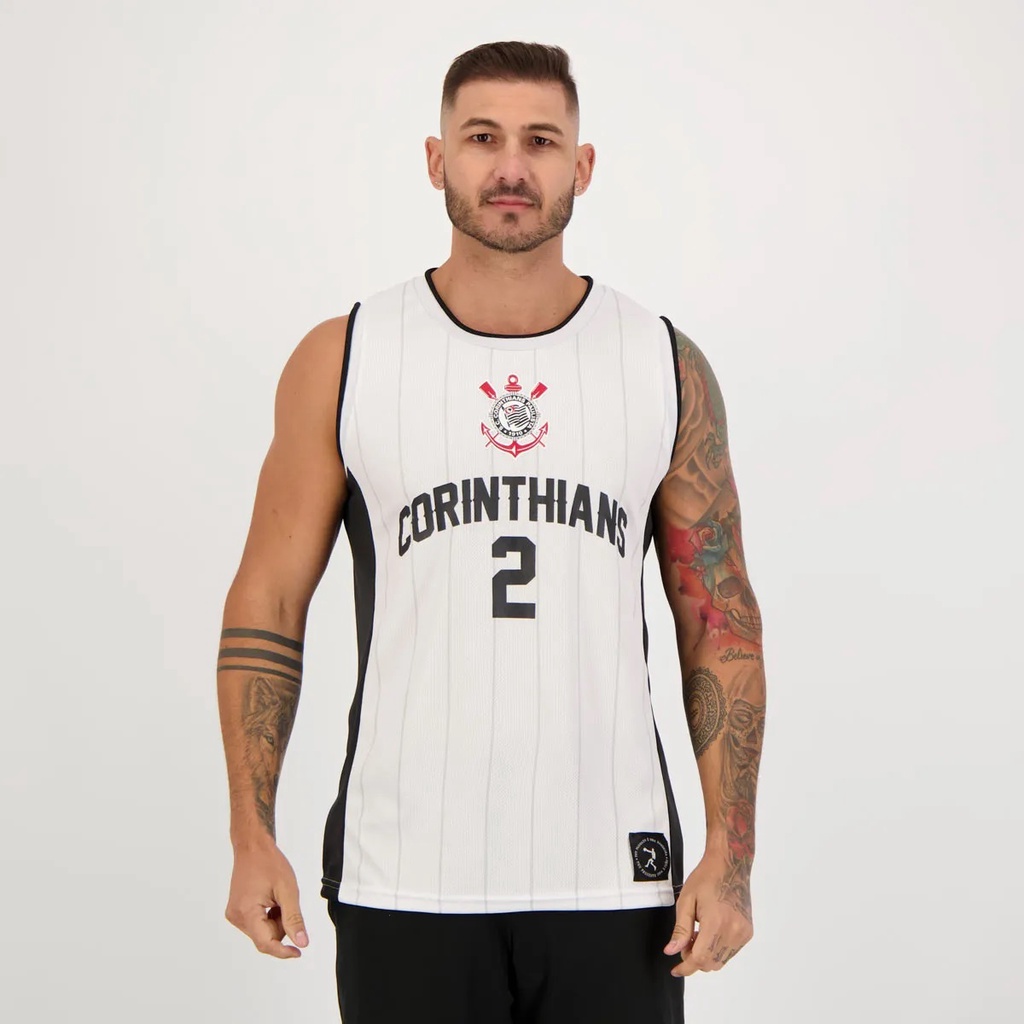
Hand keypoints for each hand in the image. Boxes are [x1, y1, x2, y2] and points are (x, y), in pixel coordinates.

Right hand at [224, 837, 309, 958]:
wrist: (253, 846)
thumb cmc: (269, 863)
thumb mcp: (287, 890)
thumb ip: (294, 918)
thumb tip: (301, 943)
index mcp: (246, 912)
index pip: (266, 943)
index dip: (283, 951)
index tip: (299, 951)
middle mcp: (236, 917)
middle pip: (265, 938)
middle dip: (280, 926)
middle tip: (286, 903)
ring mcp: (234, 914)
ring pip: (261, 932)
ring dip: (275, 921)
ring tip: (277, 898)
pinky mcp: (236, 911)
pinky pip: (256, 924)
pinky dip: (268, 917)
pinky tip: (270, 900)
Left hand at [662, 851, 752, 977]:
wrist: (730, 866)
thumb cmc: (705, 879)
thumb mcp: (686, 901)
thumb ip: (680, 930)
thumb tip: (671, 952)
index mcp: (715, 922)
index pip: (700, 958)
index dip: (686, 967)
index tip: (675, 969)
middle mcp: (733, 931)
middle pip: (710, 963)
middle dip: (694, 959)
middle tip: (686, 940)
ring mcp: (743, 933)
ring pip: (721, 961)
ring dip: (706, 955)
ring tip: (698, 933)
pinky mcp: (748, 932)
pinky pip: (730, 952)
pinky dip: (717, 949)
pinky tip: (710, 932)